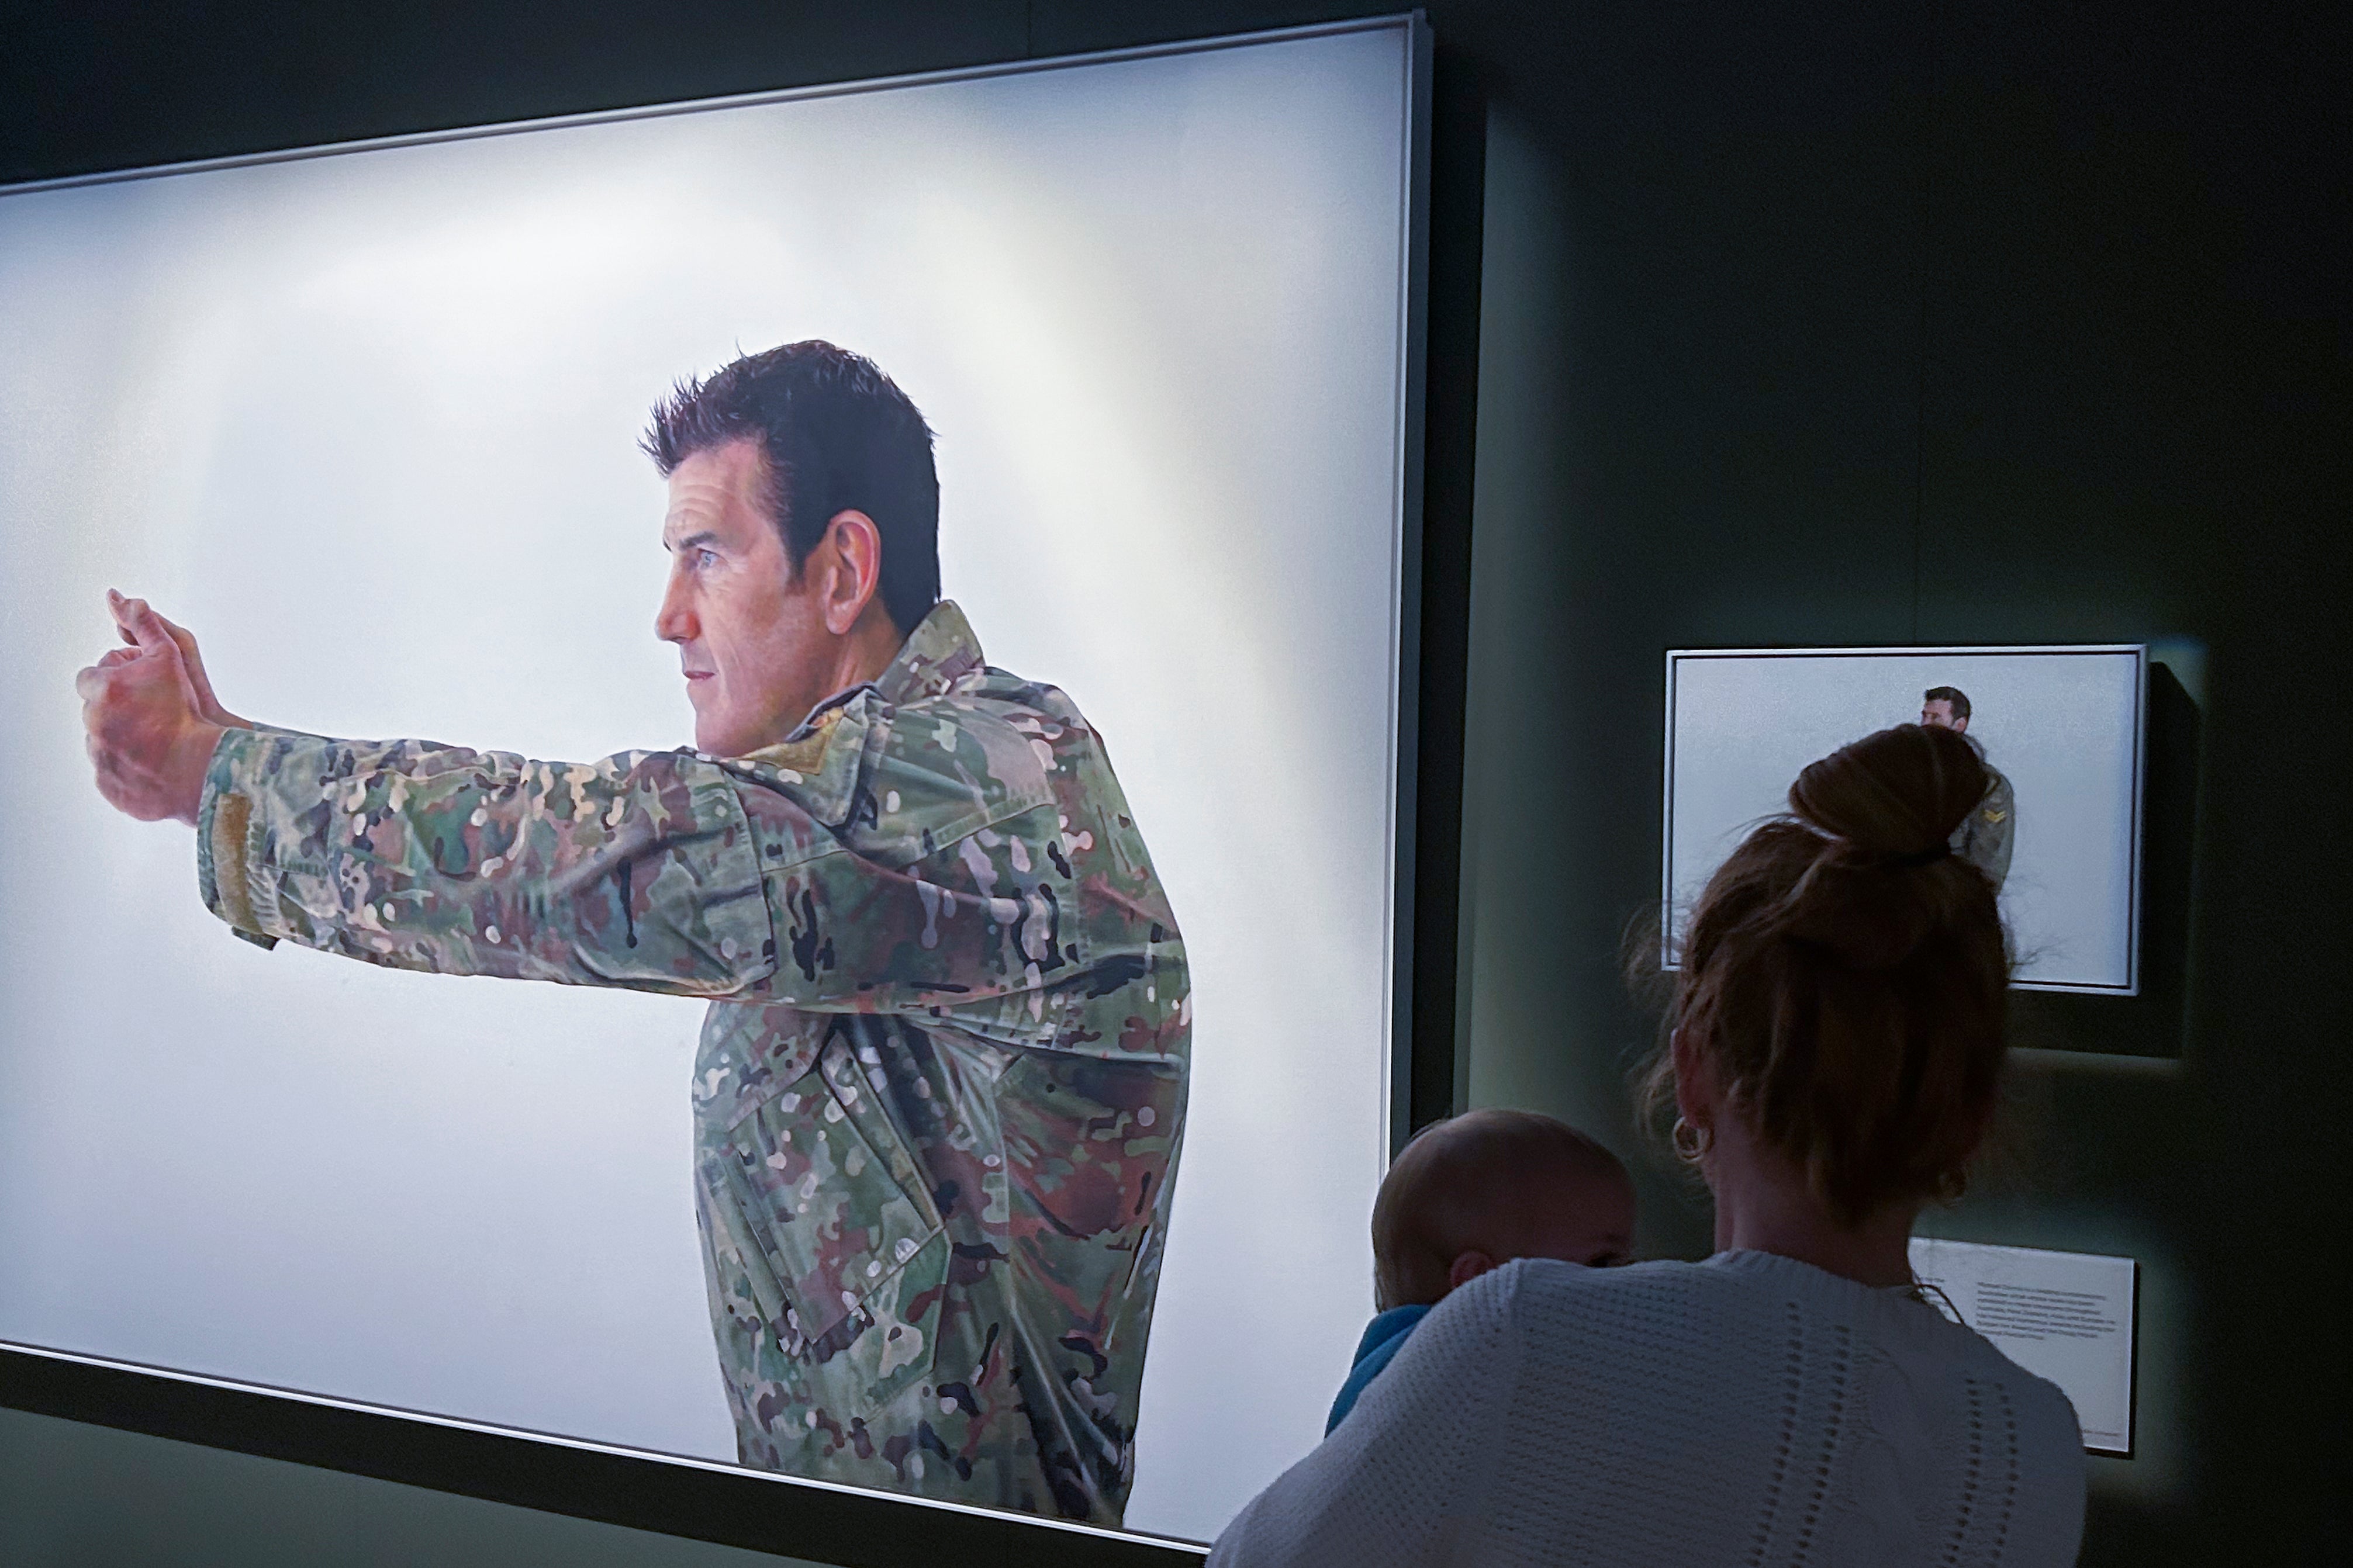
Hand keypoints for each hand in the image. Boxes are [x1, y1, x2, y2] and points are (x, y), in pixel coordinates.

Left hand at [78, 592, 228, 824]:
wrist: (203, 769)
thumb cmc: (190, 710)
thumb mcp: (172, 655)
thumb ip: (144, 624)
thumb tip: (116, 595)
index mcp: (101, 689)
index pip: (96, 674)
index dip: (124, 677)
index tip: (151, 687)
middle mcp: (92, 723)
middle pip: (98, 707)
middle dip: (122, 706)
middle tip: (158, 712)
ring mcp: (98, 757)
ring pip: (104, 739)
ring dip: (125, 735)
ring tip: (160, 739)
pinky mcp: (108, 785)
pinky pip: (111, 771)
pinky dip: (129, 766)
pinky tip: (156, 763)